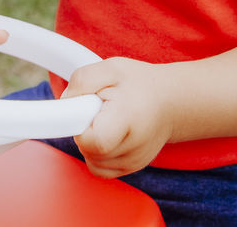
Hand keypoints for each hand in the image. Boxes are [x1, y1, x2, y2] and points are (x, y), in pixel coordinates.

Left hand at [61, 57, 175, 177]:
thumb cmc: (140, 84)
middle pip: (87, 149)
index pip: (92, 141)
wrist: (171, 102)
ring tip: (107, 120)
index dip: (81, 124)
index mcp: (128, 119)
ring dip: (91, 140)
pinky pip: (98, 167)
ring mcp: (132, 162)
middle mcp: (133, 148)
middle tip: (100, 110)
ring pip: (90, 159)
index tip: (87, 108)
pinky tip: (108, 134)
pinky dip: (97, 152)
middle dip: (85, 128)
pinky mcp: (129, 169)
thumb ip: (83, 80)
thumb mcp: (111, 68)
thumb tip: (65, 101)